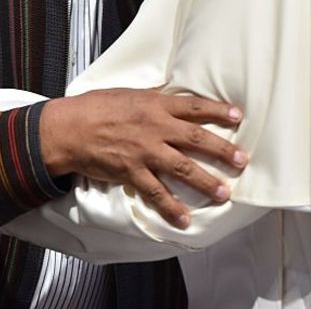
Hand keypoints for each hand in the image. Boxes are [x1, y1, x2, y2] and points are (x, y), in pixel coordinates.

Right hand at [39, 90, 246, 227]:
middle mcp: (155, 127)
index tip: (237, 115)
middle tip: (242, 160)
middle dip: (222, 150)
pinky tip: (184, 220)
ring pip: (182, 168)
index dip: (217, 110)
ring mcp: (145, 152)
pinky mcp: (132, 172)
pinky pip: (155, 193)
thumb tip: (168, 90)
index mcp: (155, 104)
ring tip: (224, 192)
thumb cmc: (96, 107)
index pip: (194, 106)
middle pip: (196, 138)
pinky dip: (171, 207)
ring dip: (205, 181)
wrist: (69, 129)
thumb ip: (152, 96)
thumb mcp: (128, 93)